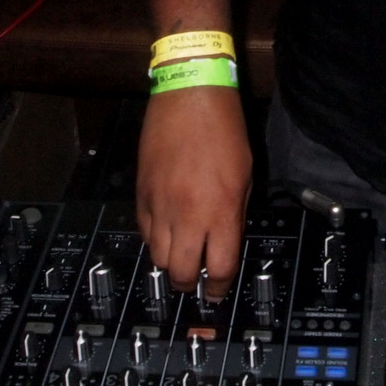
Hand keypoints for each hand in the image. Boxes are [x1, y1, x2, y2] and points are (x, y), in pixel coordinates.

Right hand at [137, 85, 251, 297]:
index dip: (219, 287)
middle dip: (189, 282)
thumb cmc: (222, 128)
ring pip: (157, 257)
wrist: (189, 95)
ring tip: (179, 257)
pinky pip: (144, 231)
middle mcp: (188, 213)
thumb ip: (235, 212)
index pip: (219, 268)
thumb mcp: (245, 174)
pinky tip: (164, 232)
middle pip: (181, 271)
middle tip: (195, 280)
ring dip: (170, 262)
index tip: (218, 290)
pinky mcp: (141, 193)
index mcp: (221, 210)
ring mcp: (160, 205)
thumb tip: (225, 239)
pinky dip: (154, 239)